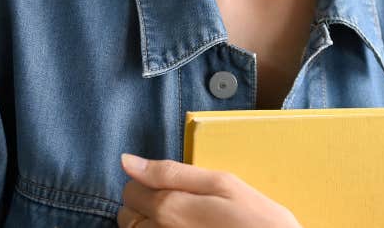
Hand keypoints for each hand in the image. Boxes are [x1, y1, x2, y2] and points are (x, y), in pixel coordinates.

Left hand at [116, 153, 301, 227]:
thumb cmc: (256, 218)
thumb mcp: (221, 183)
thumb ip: (171, 172)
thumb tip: (127, 161)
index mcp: (169, 208)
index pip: (130, 189)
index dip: (147, 181)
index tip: (171, 183)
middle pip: (128, 215)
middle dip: (145, 204)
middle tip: (179, 202)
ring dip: (149, 224)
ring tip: (181, 219)